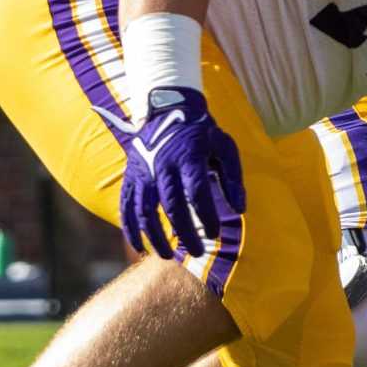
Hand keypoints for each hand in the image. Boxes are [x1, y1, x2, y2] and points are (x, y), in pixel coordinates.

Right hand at [101, 87, 245, 259]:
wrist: (167, 111)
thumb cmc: (202, 134)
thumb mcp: (225, 147)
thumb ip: (233, 177)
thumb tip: (239, 209)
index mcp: (189, 157)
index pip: (198, 193)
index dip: (206, 216)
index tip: (215, 234)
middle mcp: (162, 166)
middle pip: (172, 206)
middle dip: (184, 233)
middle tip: (197, 252)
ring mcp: (142, 173)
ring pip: (144, 212)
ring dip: (155, 237)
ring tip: (169, 255)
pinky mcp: (130, 178)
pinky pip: (126, 208)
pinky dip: (131, 229)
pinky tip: (140, 247)